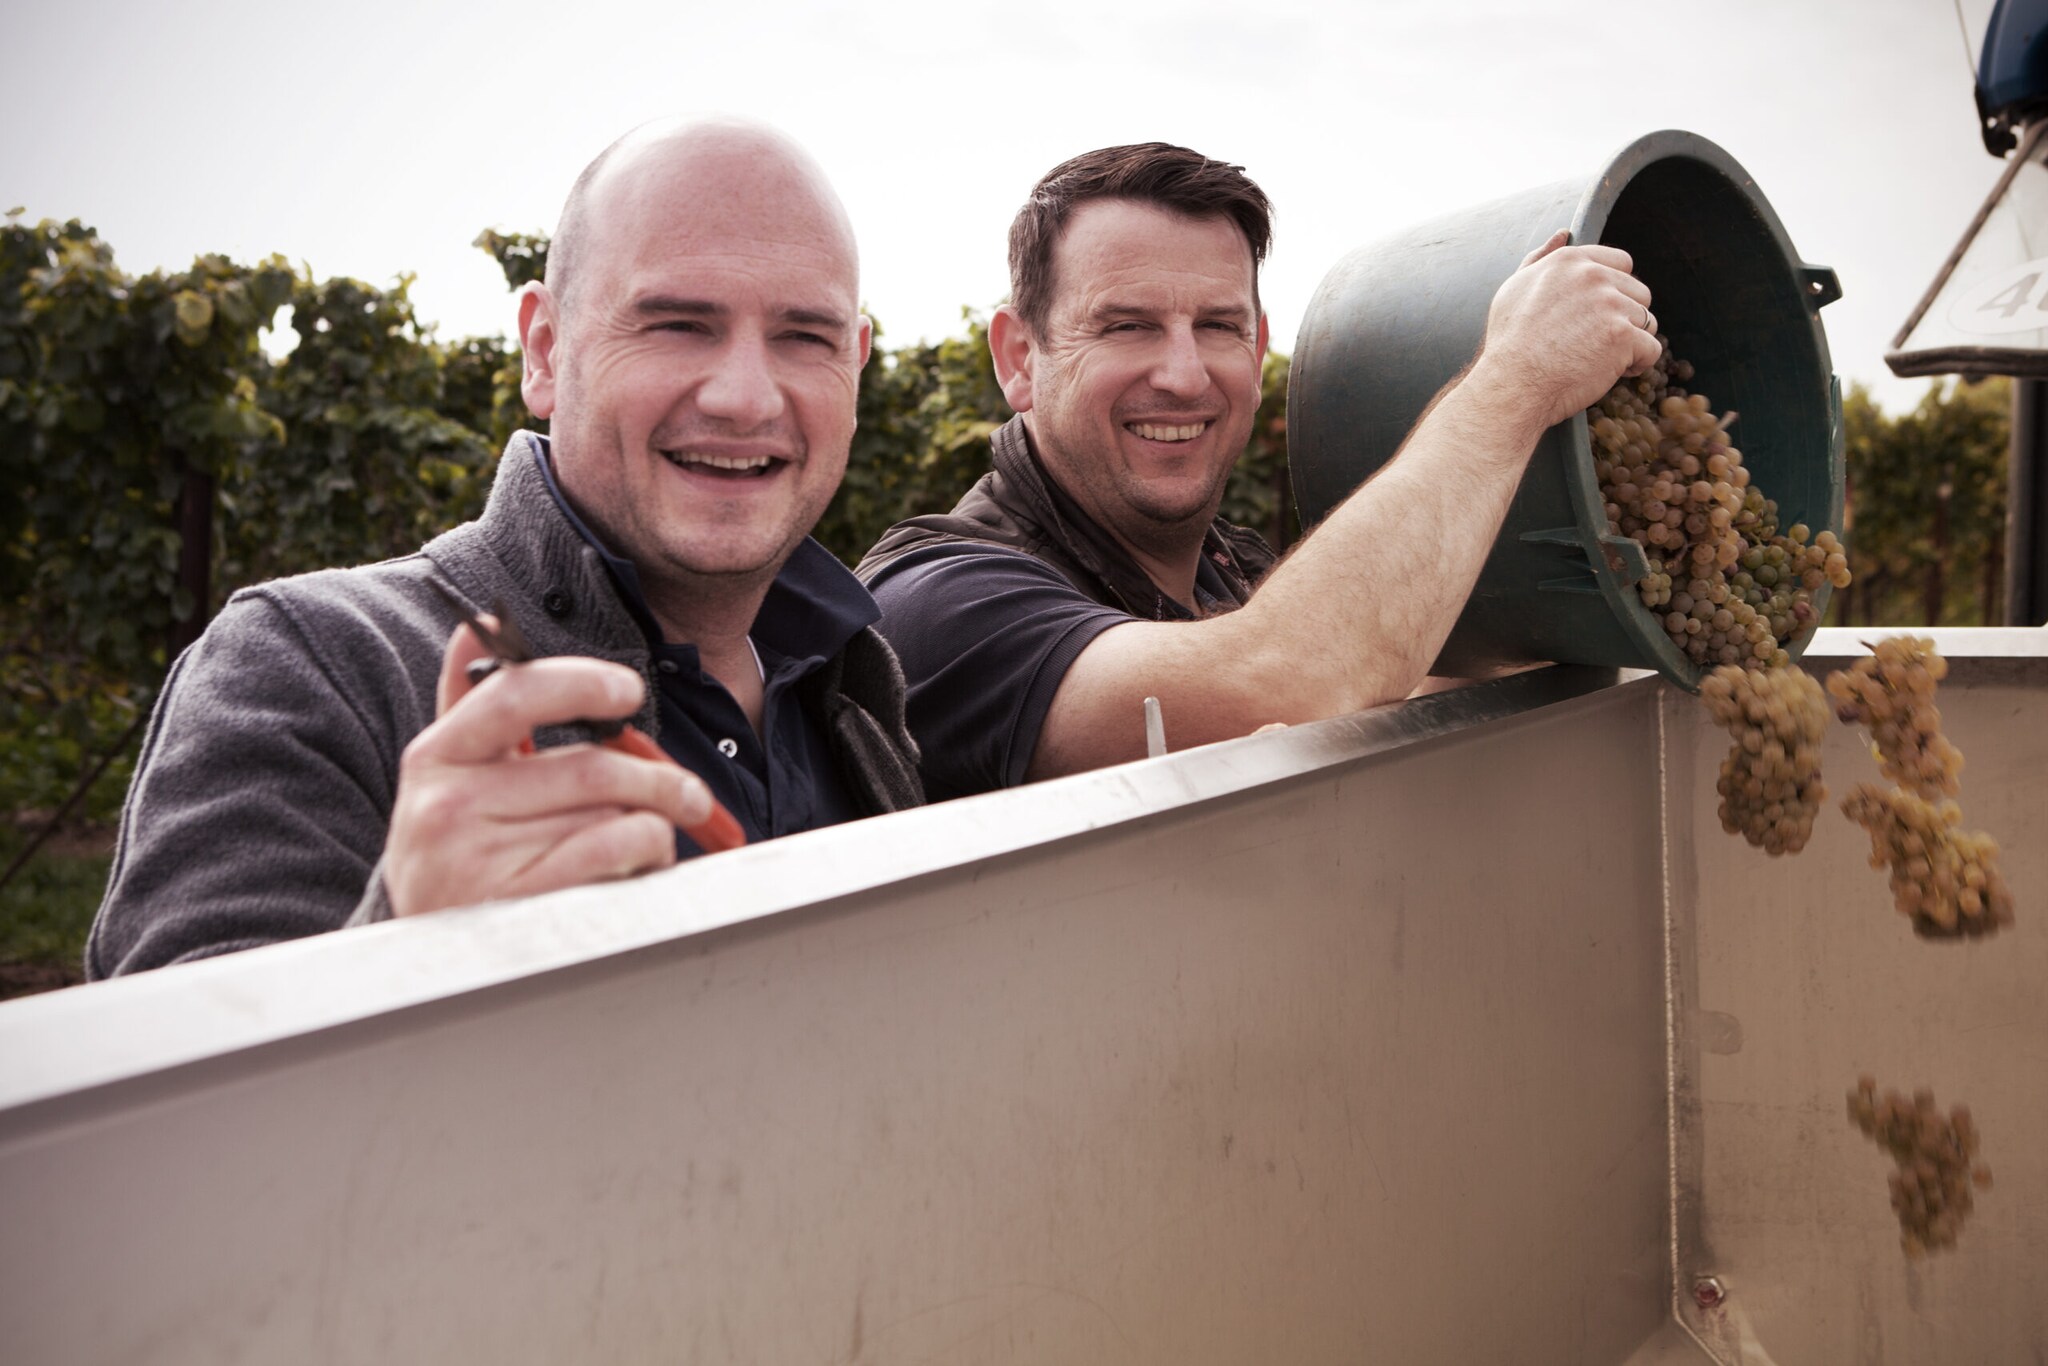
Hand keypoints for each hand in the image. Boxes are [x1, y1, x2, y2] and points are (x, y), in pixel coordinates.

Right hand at [383, 619, 717, 917]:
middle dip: (659, 778)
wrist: (428, 955)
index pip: (514, 695)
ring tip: (649, 839)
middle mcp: (448, 806)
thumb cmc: (458, 851)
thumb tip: (476, 626)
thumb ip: (468, 703)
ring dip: (655, 824)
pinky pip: (615, 848)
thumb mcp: (450, 777)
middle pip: (592, 766)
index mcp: (436, 757)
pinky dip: (649, 850)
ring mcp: (478, 860)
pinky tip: (641, 863)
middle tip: (689, 793)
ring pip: (614, 811)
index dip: (582, 683)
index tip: (627, 691)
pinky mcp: (518, 905)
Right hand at [1471, 229, 1661, 431]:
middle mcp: (1593, 276)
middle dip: (1625, 318)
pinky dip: (1637, 365)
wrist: (1512, 385)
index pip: (1621, 264)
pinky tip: (1609, 372)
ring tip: (1599, 359)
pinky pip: (1651, 350)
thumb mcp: (1514, 289)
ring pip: (1648, 322)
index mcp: (1570, 261)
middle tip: (1594, 343)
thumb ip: (1541, 258)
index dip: (1615, 293)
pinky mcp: (1623, 335)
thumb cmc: (1510, 343)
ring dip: (1631, 342)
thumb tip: (1563, 233)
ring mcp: (1611, 304)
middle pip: (1639, 292)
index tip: (1595, 317)